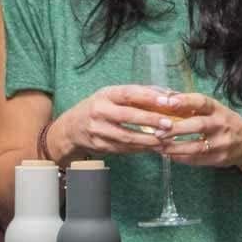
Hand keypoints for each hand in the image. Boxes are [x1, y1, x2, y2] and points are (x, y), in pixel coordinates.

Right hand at [49, 85, 176, 158]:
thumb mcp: (113, 95)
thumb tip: (169, 94)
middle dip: (150, 120)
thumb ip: (140, 94)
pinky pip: (124, 148)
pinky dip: (140, 148)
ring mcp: (98, 130)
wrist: (71, 128)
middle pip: (128, 116)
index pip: (129, 93)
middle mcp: (100, 111)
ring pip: (126, 137)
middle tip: (169, 124)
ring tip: (166, 139)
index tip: (166, 101)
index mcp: (106, 95)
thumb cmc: (100, 107)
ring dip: (148, 139)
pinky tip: (153, 147)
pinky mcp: (100, 146)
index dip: (148, 97)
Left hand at [157, 92, 241, 167]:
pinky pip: (197, 160)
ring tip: (158, 146)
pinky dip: (180, 158)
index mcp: (218, 109)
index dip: (185, 100)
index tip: (167, 101)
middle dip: (177, 128)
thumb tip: (164, 96)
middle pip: (198, 125)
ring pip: (196, 147)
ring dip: (175, 147)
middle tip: (158, 130)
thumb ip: (192, 105)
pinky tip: (167, 155)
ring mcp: (221, 143)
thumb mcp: (214, 110)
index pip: (202, 102)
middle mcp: (221, 125)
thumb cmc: (223, 122)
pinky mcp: (219, 158)